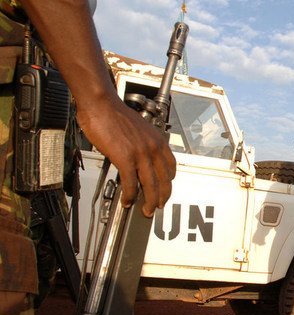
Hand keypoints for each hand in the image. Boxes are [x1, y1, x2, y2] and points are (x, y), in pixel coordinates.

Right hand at [77, 96, 175, 217]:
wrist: (102, 105)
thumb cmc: (116, 114)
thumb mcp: (139, 130)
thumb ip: (143, 145)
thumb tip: (139, 160)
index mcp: (158, 141)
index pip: (171, 167)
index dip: (168, 182)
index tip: (165, 189)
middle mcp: (153, 148)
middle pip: (164, 180)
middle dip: (163, 196)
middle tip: (159, 206)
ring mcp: (141, 153)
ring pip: (151, 185)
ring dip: (150, 201)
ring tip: (146, 210)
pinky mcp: (125, 157)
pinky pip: (131, 183)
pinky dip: (129, 195)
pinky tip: (127, 200)